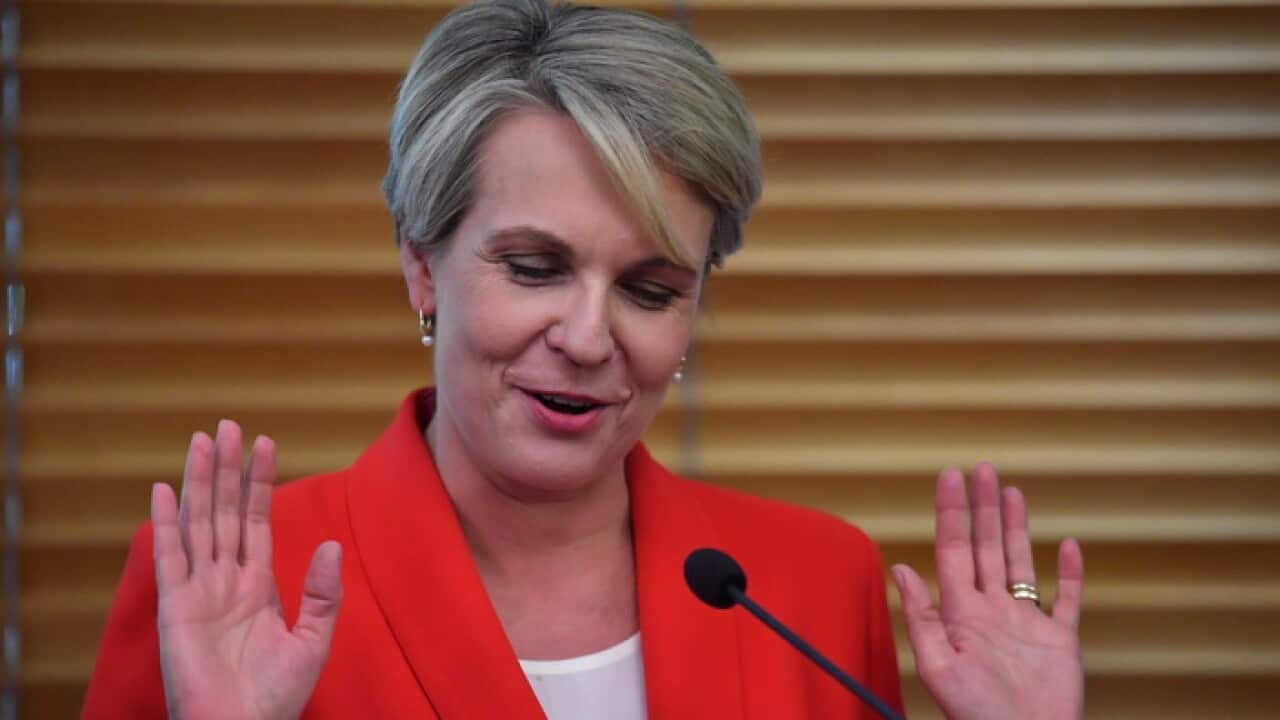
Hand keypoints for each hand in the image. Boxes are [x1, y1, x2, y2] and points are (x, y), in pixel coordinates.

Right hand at [150, 420, 342, 719]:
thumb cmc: (276, 698)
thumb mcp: (312, 641)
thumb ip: (322, 594)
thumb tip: (330, 544)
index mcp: (257, 586)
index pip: (256, 521)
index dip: (259, 483)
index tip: (265, 444)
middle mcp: (225, 581)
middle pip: (224, 512)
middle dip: (226, 470)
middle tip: (227, 425)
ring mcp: (198, 592)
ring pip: (198, 524)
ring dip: (199, 482)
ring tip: (201, 441)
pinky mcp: (176, 608)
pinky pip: (170, 558)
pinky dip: (166, 524)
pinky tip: (165, 490)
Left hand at [892, 463, 1083, 719]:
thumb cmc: (977, 716)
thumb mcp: (939, 667)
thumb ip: (921, 617)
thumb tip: (900, 568)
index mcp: (961, 612)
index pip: (953, 549)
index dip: (951, 511)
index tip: (949, 476)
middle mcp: (993, 610)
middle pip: (986, 547)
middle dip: (983, 508)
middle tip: (981, 469)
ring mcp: (1027, 622)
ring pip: (1021, 562)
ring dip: (1017, 527)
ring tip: (1011, 492)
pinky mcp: (1060, 641)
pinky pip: (1068, 599)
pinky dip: (1070, 573)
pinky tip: (1068, 545)